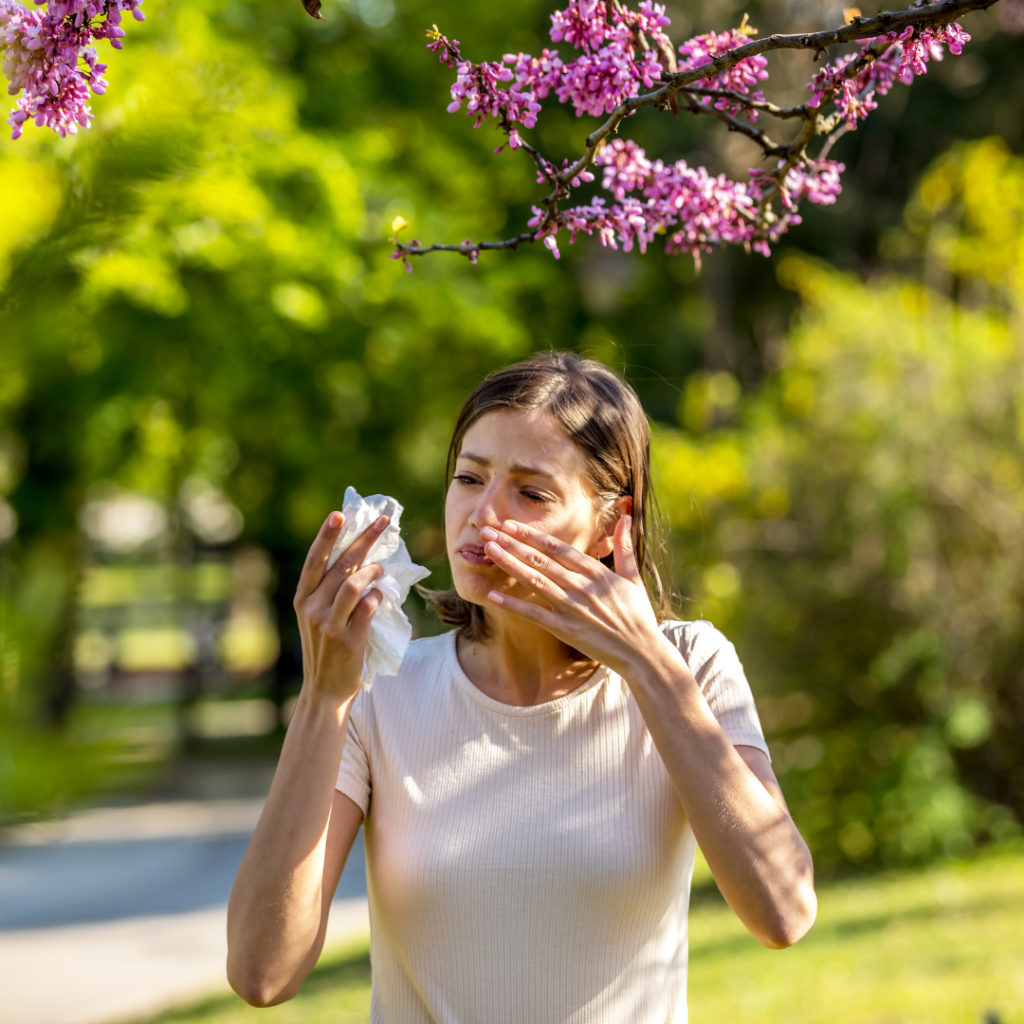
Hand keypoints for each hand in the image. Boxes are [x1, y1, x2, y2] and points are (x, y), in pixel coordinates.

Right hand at [293, 510, 388, 704]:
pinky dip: (377, 596)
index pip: (314, 560)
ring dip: (373, 571)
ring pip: (354, 584)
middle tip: (384, 522)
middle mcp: (312, 608)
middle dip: (364, 539)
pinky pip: (367, 607)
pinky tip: (380, 595)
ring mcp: (328, 624)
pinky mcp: (348, 639)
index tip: (340, 514)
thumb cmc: (326, 649)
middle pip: (341, 565)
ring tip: (382, 569)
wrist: (325, 690)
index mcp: (302, 598)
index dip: (327, 535)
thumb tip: (358, 559)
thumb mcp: (318, 617)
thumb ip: (330, 591)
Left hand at [481, 515, 665, 677]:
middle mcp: (580, 587)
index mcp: (595, 572)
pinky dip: (513, 605)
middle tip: (488, 531)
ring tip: (488, 550)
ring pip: (534, 580)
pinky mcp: (565, 629)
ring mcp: (571, 608)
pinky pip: (534, 615)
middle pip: (540, 560)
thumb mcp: (633, 578)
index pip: (558, 548)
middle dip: (512, 543)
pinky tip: (493, 595)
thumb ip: (624, 547)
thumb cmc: (638, 615)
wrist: (641, 652)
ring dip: (509, 564)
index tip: (511, 524)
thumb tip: (627, 516)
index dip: (532, 535)